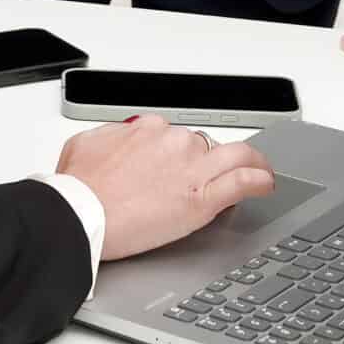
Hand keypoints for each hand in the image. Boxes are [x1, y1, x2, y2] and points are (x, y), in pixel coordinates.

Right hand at [56, 115, 275, 258]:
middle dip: (209, 164)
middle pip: (206, 148)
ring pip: (235, 156)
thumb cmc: (78, 187)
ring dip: (248, 164)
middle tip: (208, 182)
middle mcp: (174, 142)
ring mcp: (191, 168)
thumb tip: (114, 142)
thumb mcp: (84, 146)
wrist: (80, 215)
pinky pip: (243, 181)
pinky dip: (260, 180)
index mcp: (147, 129)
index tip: (187, 166)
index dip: (186, 154)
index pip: (179, 137)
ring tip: (257, 174)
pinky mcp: (201, 199)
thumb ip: (107, 139)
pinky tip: (266, 184)